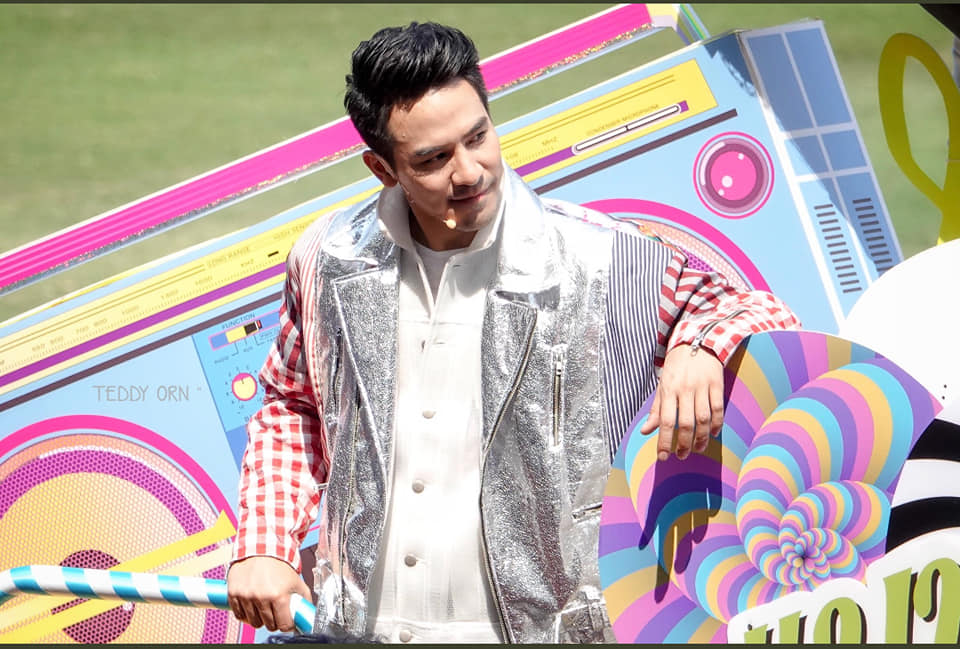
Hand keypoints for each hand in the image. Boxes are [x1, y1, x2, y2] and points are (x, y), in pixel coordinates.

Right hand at [227, 555, 311, 631]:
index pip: (284, 625)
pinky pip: (239, 615)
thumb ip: (303, 599)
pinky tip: (251, 607)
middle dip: (274, 621)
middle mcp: (262, 597)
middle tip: (275, 613)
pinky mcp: (234, 593)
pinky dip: (245, 614)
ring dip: (259, 618)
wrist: (261, 547)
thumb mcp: (296, 580)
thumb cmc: (279, 564)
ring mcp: (246, 596)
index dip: (287, 625)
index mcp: (279, 595)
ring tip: (263, 608)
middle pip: (268, 625)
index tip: (287, 622)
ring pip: (253, 622)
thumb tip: (306, 614)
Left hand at [639, 343, 723, 460]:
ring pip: (704, 419)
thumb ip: (655, 410)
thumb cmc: (676, 368)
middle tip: (681, 455)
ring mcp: (702, 386)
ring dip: (701, 438)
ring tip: (697, 448)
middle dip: (684, 444)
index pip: (665, 421)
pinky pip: (718, 409)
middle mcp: (685, 389)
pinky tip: (713, 434)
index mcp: (668, 390)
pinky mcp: (717, 384)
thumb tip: (645, 431)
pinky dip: (717, 424)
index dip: (664, 441)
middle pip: (686, 423)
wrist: (696, 343)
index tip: (663, 456)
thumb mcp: (662, 386)